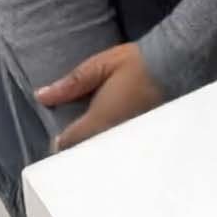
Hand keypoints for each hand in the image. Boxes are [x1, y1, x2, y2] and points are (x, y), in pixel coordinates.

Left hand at [40, 43, 167, 151]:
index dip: (60, 142)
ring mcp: (128, 139)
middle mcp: (112, 135)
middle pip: (85, 153)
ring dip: (94, 150)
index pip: (69, 142)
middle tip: (73, 144)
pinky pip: (119, 149)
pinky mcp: (143, 138)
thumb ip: (72, 83)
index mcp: (98, 119)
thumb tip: (41, 96)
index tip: (59, 137)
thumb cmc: (136, 63)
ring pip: (103, 153)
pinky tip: (112, 141)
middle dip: (77, 151)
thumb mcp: (100, 65)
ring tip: (92, 143)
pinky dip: (112, 148)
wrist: (175, 64)